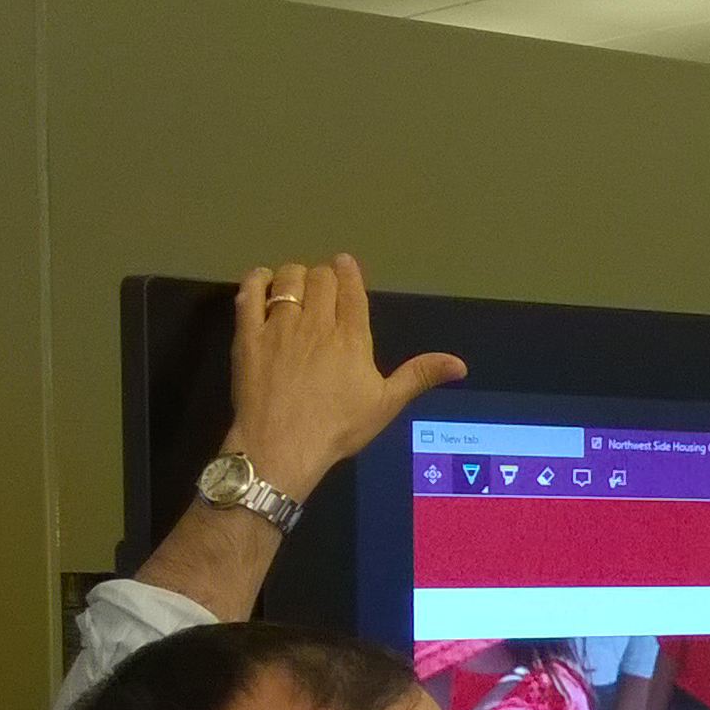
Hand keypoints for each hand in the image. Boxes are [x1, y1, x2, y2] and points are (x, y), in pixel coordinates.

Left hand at [223, 255, 465, 498]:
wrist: (282, 445)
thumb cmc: (338, 428)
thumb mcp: (385, 405)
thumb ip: (419, 376)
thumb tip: (460, 364)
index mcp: (351, 337)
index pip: (350, 288)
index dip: (348, 271)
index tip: (345, 264)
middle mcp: (316, 322)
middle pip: (319, 278)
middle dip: (323, 275)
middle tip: (323, 285)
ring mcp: (279, 326)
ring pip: (287, 280)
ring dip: (294, 276)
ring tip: (296, 286)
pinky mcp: (249, 335)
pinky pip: (250, 293)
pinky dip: (257, 281)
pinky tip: (262, 283)